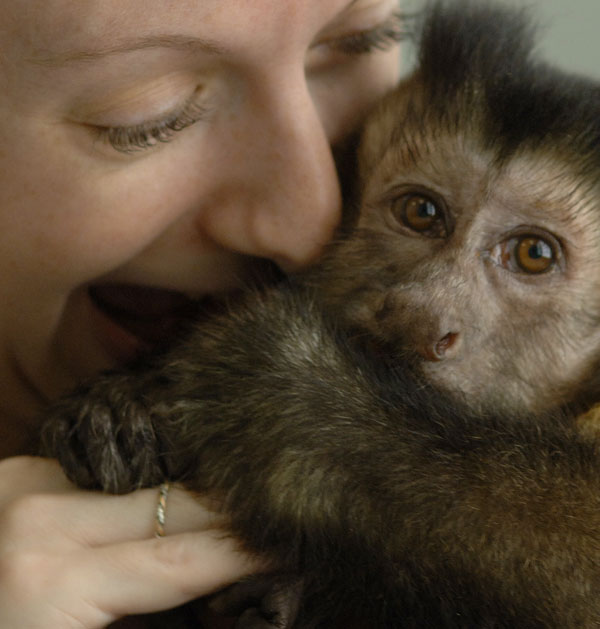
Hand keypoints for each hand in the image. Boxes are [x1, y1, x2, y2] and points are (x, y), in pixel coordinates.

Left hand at [0, 456, 261, 627]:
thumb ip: (168, 616)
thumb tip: (232, 597)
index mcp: (50, 583)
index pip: (176, 560)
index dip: (240, 554)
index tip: (289, 547)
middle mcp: (39, 517)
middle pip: (169, 503)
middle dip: (231, 508)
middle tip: (282, 510)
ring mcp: (29, 482)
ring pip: (145, 475)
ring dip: (195, 487)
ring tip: (242, 494)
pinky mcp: (26, 466)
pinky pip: (113, 466)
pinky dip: (151, 477)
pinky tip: (185, 480)